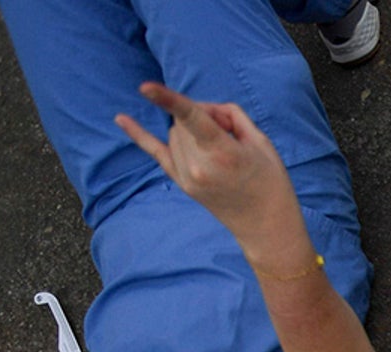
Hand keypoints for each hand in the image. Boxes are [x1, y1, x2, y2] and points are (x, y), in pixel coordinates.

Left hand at [115, 83, 303, 252]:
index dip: (168, 99)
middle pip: (185, 121)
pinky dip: (139, 136)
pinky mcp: (182, 183)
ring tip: (221, 147)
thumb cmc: (270, 181)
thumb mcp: (261, 142)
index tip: (144, 86)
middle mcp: (198, 166)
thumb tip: (206, 111)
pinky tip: (120, 119)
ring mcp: (187, 177)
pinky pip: (156, 153)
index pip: (191, 119)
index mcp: (222, 153)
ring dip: (192, 129)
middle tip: (231, 132)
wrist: (266, 225)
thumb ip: (231, 116)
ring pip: (176, 132)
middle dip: (203, 116)